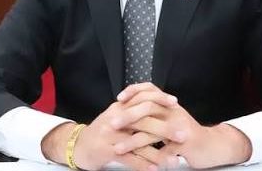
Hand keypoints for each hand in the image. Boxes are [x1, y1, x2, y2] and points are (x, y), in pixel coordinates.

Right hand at [41, 90, 177, 170]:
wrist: (79, 145)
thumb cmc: (102, 131)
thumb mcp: (116, 115)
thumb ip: (133, 110)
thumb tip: (156, 104)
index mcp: (120, 107)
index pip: (142, 98)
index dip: (159, 99)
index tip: (175, 103)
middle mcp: (116, 118)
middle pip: (144, 120)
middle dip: (165, 128)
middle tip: (182, 135)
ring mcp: (111, 135)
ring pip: (138, 142)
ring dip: (158, 153)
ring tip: (173, 160)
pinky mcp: (106, 151)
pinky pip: (129, 158)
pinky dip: (143, 165)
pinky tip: (155, 169)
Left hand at [115, 82, 252, 168]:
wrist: (212, 145)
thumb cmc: (186, 132)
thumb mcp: (170, 116)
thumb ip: (154, 110)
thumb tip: (132, 106)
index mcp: (168, 104)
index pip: (149, 89)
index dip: (133, 91)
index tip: (118, 98)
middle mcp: (174, 111)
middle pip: (148, 108)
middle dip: (127, 116)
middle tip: (112, 124)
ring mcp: (179, 127)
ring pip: (152, 131)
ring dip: (133, 140)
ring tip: (118, 148)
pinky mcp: (185, 144)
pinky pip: (164, 151)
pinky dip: (152, 159)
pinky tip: (140, 165)